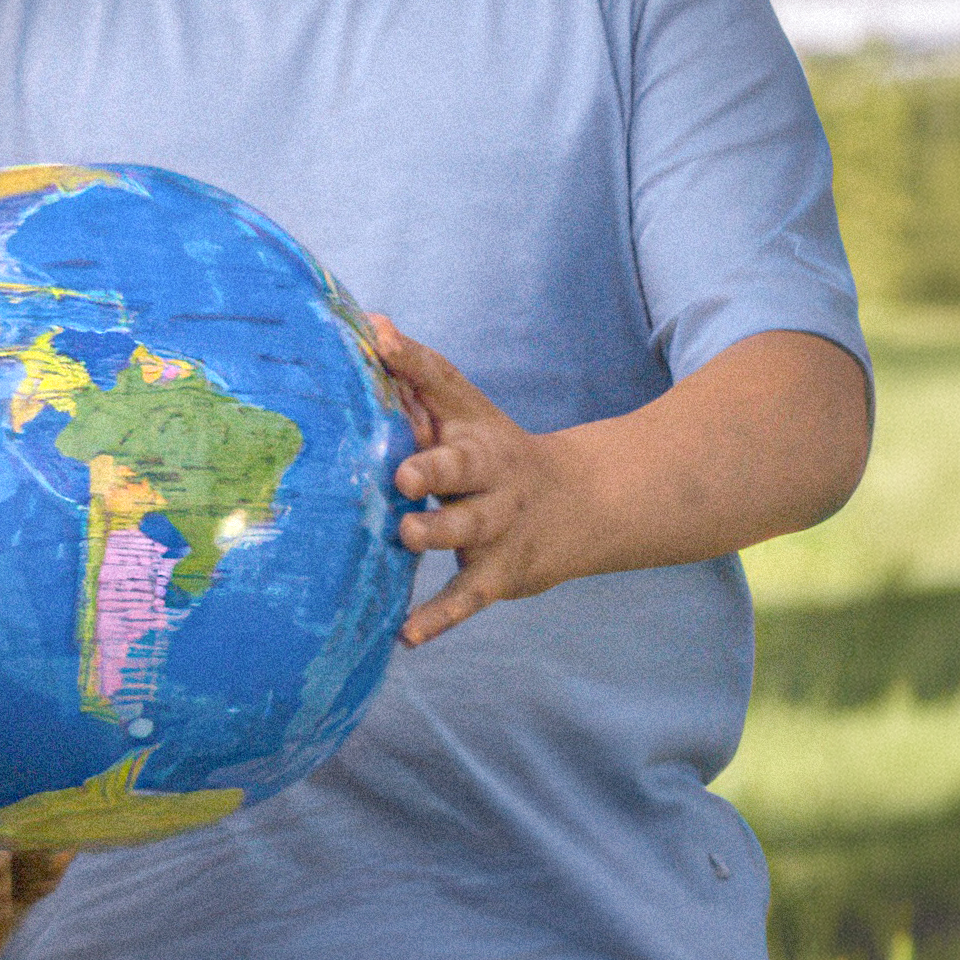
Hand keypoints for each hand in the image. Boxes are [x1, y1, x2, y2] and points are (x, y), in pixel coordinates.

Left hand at [371, 317, 587, 645]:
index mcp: (474, 427)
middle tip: (402, 473)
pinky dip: (440, 618)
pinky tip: (407, 635)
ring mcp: (498, 525)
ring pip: (468, 529)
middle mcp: (490, 474)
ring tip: (407, 534)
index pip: (443, 384)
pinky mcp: (498, 573)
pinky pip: (467, 598)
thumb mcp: (466, 410)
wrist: (585, 504)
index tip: (382, 342)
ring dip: (438, 532)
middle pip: (462, 467)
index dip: (413, 362)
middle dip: (434, 468)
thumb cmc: (494, 451)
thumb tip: (374, 324)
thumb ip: (417, 373)